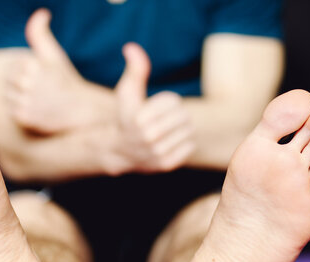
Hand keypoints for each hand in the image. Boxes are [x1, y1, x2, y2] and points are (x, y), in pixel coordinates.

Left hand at [4, 9, 107, 134]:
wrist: (81, 111)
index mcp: (32, 64)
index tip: (41, 78)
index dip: (26, 72)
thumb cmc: (67, 81)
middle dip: (21, 85)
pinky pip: (12, 112)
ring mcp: (25, 101)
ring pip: (7, 96)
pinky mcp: (24, 117)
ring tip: (39, 100)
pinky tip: (37, 110)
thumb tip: (41, 13)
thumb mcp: (55, 55)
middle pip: (7, 81)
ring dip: (19, 98)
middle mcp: (27, 83)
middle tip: (40, 90)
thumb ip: (40, 34)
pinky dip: (21, 111)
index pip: (12, 66)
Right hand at [114, 43, 194, 172]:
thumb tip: (132, 48)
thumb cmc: (126, 116)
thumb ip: (134, 69)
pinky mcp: (166, 165)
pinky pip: (189, 146)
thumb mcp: (127, 92)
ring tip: (169, 129)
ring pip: (188, 131)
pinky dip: (184, 142)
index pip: (173, 102)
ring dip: (182, 128)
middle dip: (177, 114)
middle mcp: (147, 138)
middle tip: (167, 118)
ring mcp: (157, 153)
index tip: (157, 107)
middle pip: (183, 116)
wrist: (120, 151)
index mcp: (139, 118)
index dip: (168, 102)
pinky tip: (171, 142)